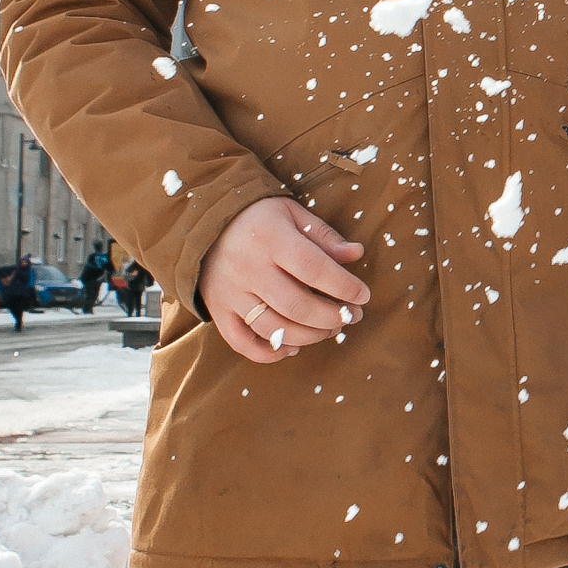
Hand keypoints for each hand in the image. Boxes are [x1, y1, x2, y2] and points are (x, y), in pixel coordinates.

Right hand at [200, 193, 369, 366]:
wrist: (204, 222)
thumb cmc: (258, 217)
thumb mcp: (292, 214)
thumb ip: (323, 236)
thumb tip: (356, 254)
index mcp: (270, 238)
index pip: (313, 268)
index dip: (344, 286)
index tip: (363, 296)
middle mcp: (248, 267)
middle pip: (296, 305)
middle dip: (331, 316)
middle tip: (351, 317)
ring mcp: (231, 292)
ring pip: (274, 328)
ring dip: (309, 336)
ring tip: (330, 329)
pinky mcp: (218, 310)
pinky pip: (242, 343)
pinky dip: (270, 353)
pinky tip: (293, 346)